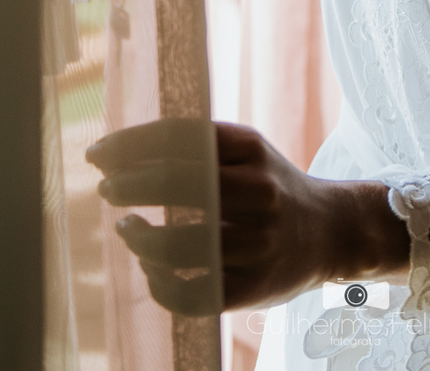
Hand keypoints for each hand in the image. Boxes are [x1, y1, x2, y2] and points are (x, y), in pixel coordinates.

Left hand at [88, 117, 409, 314]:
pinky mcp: (255, 289)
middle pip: (181, 183)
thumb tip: (119, 151)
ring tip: (126, 228)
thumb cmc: (268, 186)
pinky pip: (193, 293)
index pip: (183, 137)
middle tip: (105, 188)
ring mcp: (259, 243)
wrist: (331, 231)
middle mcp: (259, 191)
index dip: (132, 144)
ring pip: (182, 244)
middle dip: (131, 184)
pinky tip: (150, 269)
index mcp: (252, 148)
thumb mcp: (246, 151)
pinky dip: (161, 283)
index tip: (98, 152)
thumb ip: (197, 145)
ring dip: (140, 238)